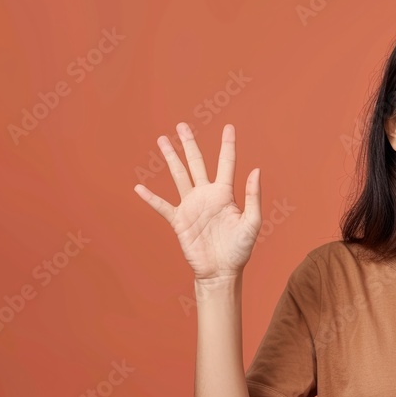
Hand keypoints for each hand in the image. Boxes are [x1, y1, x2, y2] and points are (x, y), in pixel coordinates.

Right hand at [134, 123, 261, 280]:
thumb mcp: (252, 223)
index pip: (226, 163)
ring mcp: (191, 206)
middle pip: (196, 163)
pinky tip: (139, 187)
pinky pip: (162, 206)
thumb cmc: (240, 249)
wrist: (222, 271)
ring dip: (170, 158)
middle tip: (182, 126)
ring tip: (163, 140)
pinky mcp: (179, 221)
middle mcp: (206, 195)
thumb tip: (256, 170)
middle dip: (189, 144)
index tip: (229, 126)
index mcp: (225, 194)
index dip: (227, 145)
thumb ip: (253, 196)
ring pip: (179, 176)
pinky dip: (151, 198)